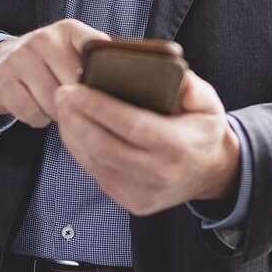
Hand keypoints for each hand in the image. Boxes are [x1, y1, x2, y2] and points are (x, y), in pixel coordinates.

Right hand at [0, 18, 107, 127]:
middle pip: (75, 83)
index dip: (104, 72)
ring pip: (53, 101)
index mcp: (68, 30)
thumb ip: (97, 61)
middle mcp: (44, 39)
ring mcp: (20, 58)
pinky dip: (38, 118)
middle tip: (78, 106)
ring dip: (58, 113)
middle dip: (79, 102)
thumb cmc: (47, 65)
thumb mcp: (70, 52)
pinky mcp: (3, 81)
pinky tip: (37, 109)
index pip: (95, 47)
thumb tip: (130, 84)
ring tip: (56, 106)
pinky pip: (32, 113)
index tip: (106, 88)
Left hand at [52, 69, 237, 214]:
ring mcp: (144, 192)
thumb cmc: (202, 130)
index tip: (75, 89)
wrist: (210, 173)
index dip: (99, 108)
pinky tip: (74, 130)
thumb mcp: (208, 102)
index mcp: (179, 145)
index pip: (132, 126)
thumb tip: (162, 69)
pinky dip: (81, 151)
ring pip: (96, 162)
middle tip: (61, 93)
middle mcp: (161, 173)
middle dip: (77, 119)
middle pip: (105, 146)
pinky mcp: (132, 203)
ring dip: (73, 134)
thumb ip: (189, 84)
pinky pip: (97, 174)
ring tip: (63, 109)